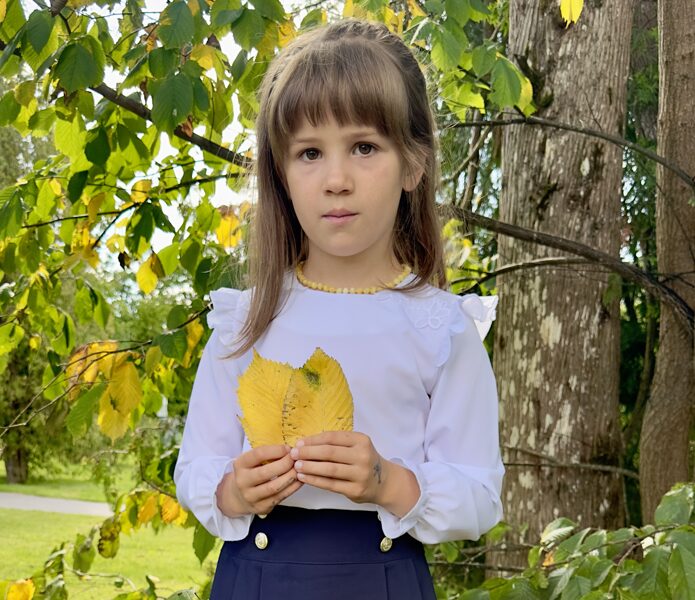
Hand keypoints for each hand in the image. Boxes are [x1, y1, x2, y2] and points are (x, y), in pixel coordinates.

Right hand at [216, 445, 301, 516]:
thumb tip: (290, 450)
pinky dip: (292, 487)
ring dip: (290, 477)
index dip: (276, 450)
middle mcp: (242, 481)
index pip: (258, 454)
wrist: (238, 497)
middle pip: (265, 472)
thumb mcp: (252, 461)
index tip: (288, 448)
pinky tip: (299, 480)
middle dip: (285, 464)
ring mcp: (251, 496)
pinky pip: (280, 497)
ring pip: (274, 487)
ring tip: (299, 469)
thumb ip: (267, 455)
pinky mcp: (261, 507)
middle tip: (296, 459)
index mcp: (240, 465)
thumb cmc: (250, 473)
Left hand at [291, 431, 418, 515]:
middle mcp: (363, 456)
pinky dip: (314, 480)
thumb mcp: (356, 446)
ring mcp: (360, 474)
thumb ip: (336, 444)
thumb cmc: (364, 460)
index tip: (299, 443)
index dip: (313, 440)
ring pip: (329, 469)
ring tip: (296, 466)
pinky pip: (330, 485)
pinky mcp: (356, 490)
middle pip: (329, 452)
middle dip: (308, 453)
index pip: (332, 437)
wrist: (384, 481)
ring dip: (309, 467)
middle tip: (293, 454)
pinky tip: (304, 477)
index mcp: (361, 440)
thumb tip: (305, 444)